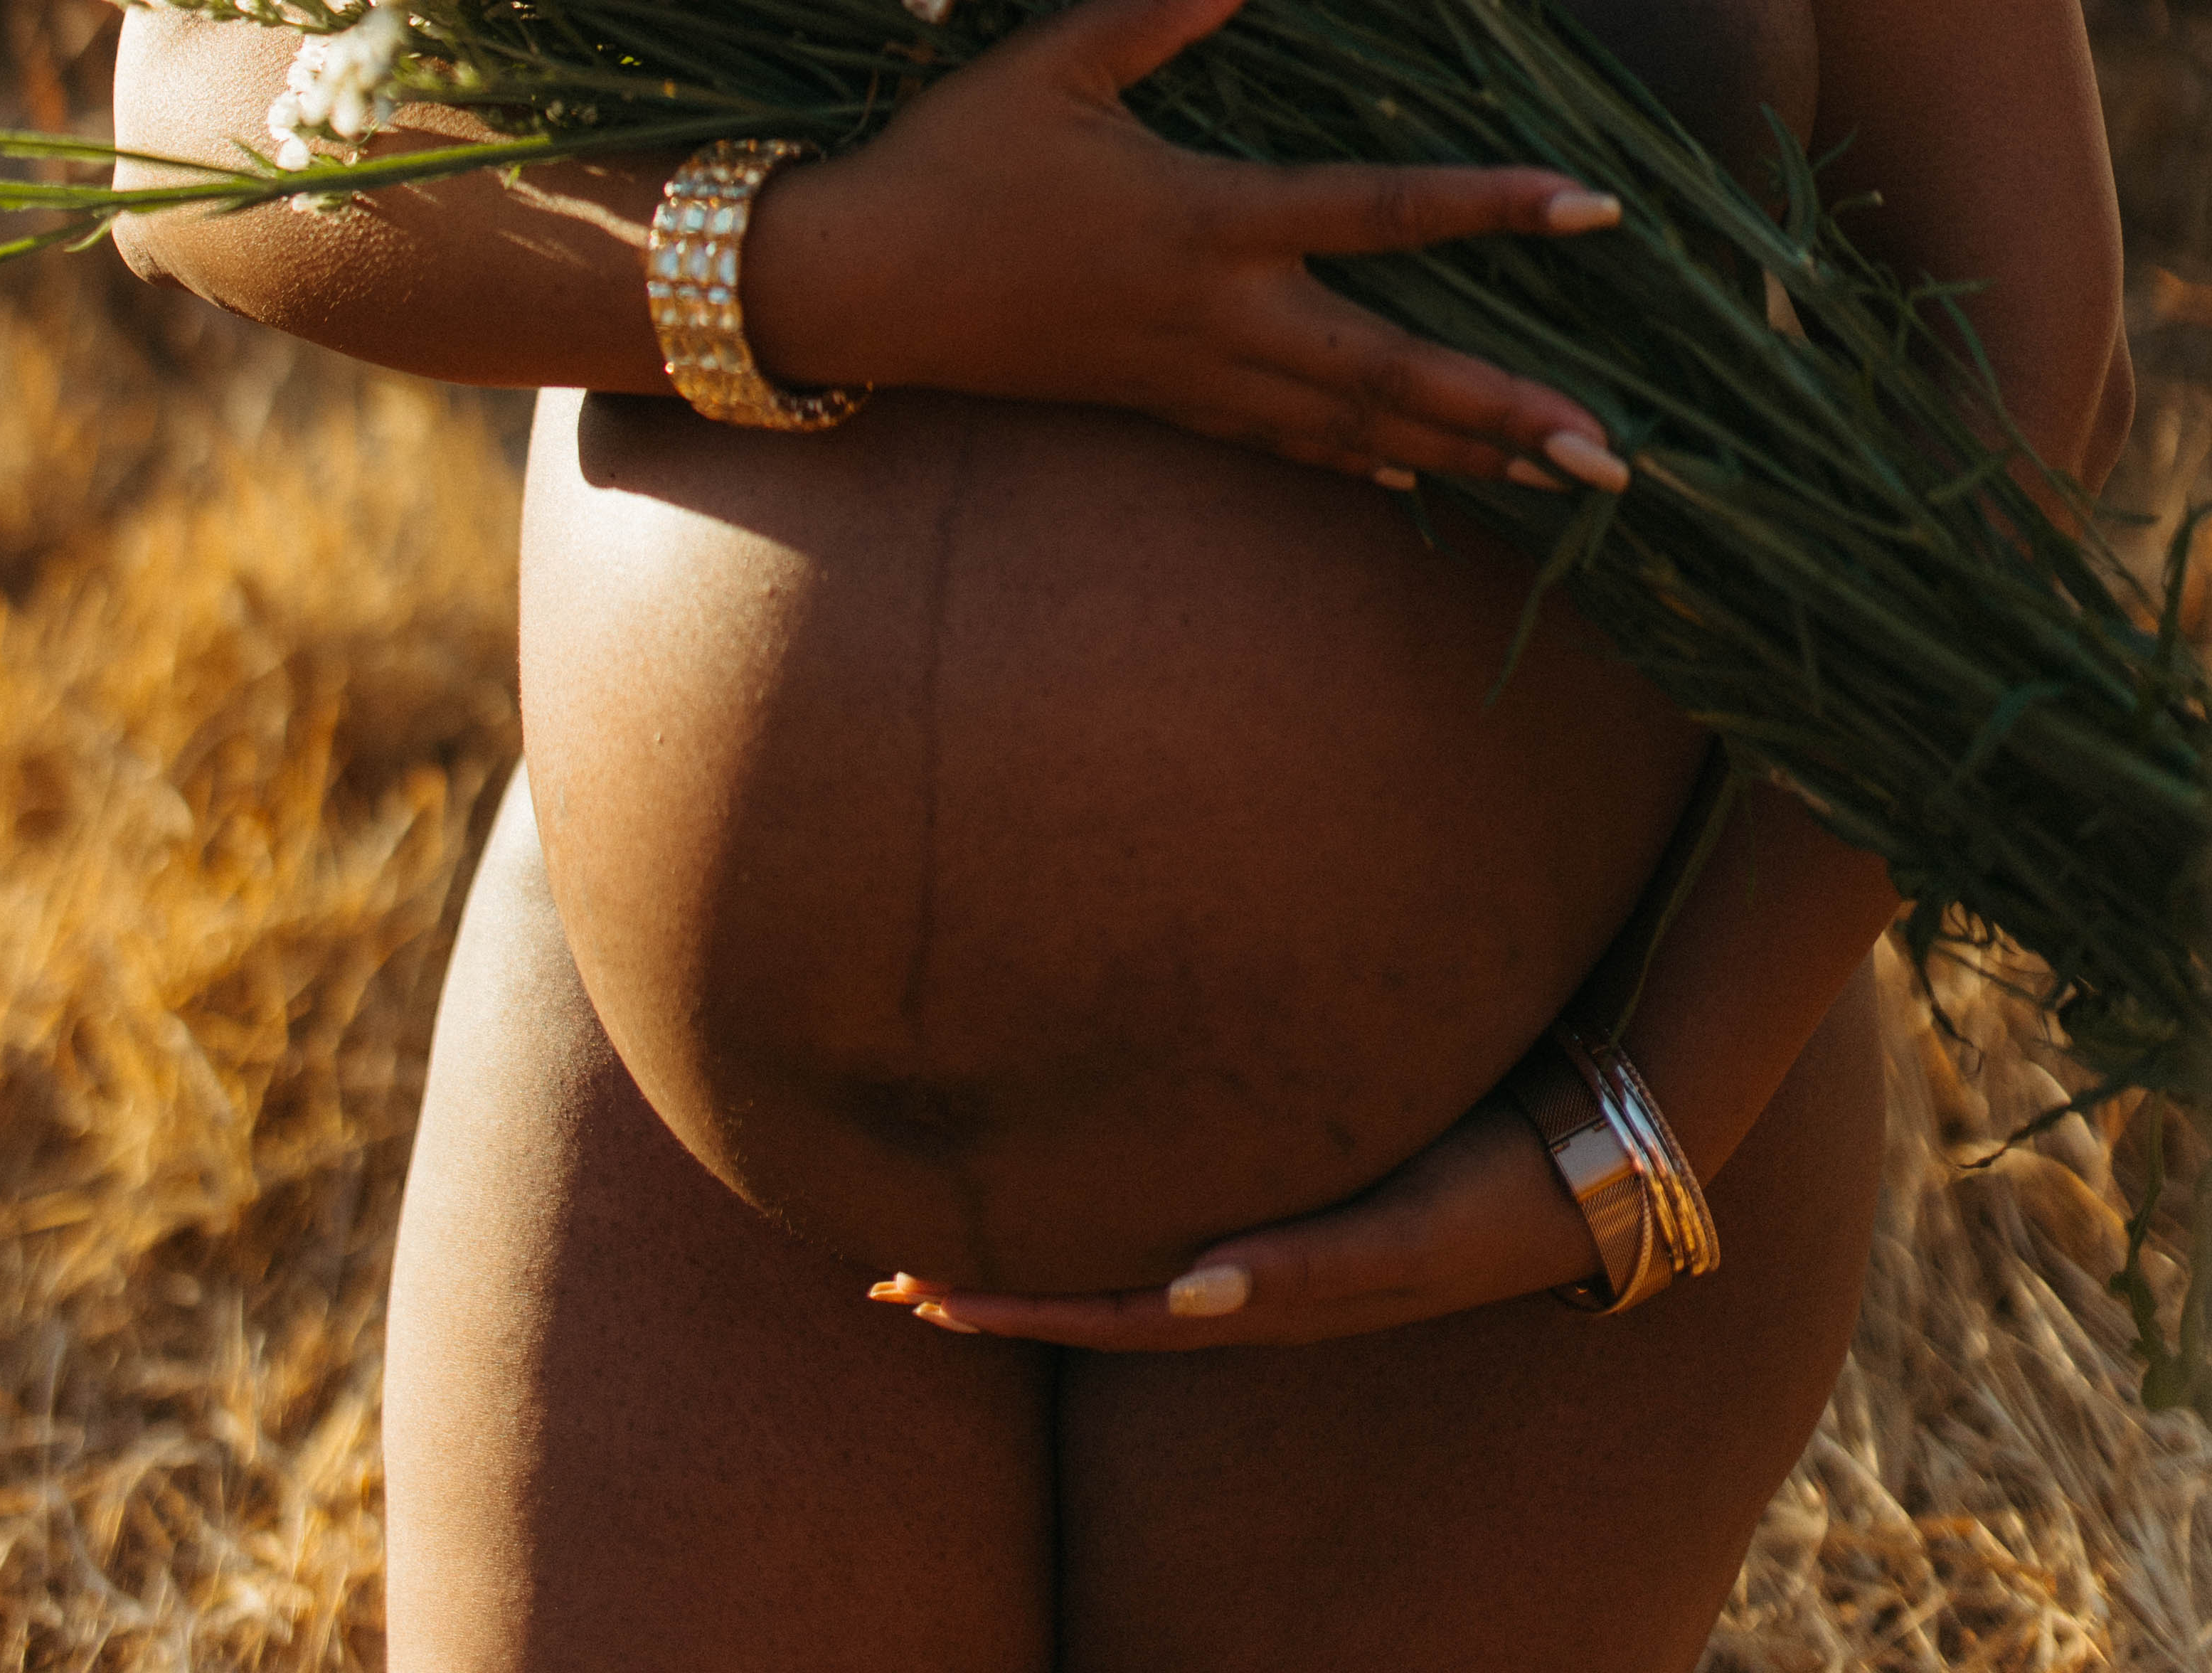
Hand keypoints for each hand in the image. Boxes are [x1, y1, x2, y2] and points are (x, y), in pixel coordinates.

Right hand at [744, 0, 1632, 493]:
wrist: (851, 285)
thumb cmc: (949, 159)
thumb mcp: (1051, 61)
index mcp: (1208, 217)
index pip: (1382, 210)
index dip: (1492, 205)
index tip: (1596, 205)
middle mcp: (1219, 312)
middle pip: (1394, 366)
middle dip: (1511, 409)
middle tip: (1618, 451)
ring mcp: (1191, 372)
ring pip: (1354, 425)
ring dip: (1464, 450)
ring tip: (1562, 483)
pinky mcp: (1157, 401)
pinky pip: (1282, 445)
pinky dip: (1360, 462)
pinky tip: (1416, 479)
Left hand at [868, 1091, 1600, 1352]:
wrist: (1583, 1157)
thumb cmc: (1495, 1188)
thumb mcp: (1409, 1232)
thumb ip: (1311, 1264)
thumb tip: (1191, 1292)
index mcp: (1266, 1296)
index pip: (1108, 1312)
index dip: (1010, 1308)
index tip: (912, 1293)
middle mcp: (1255, 1276)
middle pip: (1096, 1293)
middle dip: (996, 1288)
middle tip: (886, 1273)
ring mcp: (1275, 1238)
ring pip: (1128, 1254)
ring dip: (1040, 1249)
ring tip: (950, 1231)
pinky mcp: (1300, 1186)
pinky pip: (1179, 1204)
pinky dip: (1113, 1200)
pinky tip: (1081, 1164)